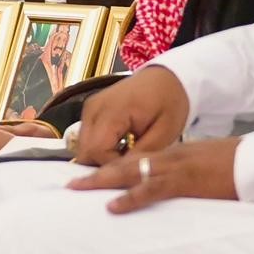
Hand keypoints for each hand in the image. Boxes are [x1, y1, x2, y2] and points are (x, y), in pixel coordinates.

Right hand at [67, 66, 191, 166]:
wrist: (166, 77)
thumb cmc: (170, 102)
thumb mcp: (165, 132)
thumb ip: (142, 155)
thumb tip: (124, 176)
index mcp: (113, 111)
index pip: (97, 151)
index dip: (112, 167)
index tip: (133, 170)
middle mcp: (94, 108)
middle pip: (85, 151)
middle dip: (104, 165)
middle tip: (130, 167)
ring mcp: (90, 108)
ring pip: (83, 147)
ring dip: (102, 157)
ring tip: (127, 155)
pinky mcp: (91, 110)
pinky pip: (88, 138)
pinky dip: (101, 147)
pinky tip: (121, 146)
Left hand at [72, 135, 242, 211]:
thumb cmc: (237, 166)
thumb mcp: (206, 167)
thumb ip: (187, 176)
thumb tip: (177, 189)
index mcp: (173, 154)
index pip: (135, 160)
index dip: (111, 169)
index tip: (91, 177)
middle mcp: (168, 157)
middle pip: (123, 163)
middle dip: (95, 173)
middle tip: (69, 182)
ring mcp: (174, 168)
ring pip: (128, 172)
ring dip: (100, 181)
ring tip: (76, 190)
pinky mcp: (185, 182)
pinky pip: (151, 189)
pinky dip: (130, 198)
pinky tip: (112, 207)